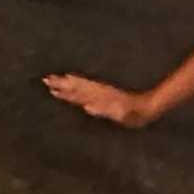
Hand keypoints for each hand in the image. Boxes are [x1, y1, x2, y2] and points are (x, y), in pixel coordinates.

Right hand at [42, 73, 156, 127]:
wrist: (147, 106)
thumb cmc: (134, 114)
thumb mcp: (121, 115)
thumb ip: (104, 111)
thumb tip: (87, 106)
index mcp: (99, 98)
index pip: (78, 94)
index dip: (65, 92)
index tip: (51, 88)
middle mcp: (98, 92)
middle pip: (76, 86)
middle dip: (62, 83)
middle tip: (46, 80)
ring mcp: (101, 91)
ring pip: (81, 84)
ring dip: (67, 81)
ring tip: (55, 78)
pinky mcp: (105, 91)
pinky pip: (87, 84)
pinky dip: (78, 81)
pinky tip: (73, 80)